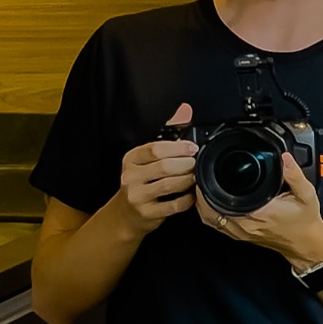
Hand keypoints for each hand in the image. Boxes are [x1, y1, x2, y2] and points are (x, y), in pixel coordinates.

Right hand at [118, 102, 196, 232]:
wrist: (125, 214)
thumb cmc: (140, 181)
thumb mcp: (148, 157)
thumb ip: (168, 133)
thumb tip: (185, 109)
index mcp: (132, 159)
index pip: (155, 149)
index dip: (178, 147)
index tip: (193, 148)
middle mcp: (131, 176)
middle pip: (164, 166)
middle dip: (186, 164)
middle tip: (197, 164)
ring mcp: (137, 196)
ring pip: (169, 185)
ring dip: (188, 180)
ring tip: (196, 177)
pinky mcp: (147, 213)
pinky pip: (173, 205)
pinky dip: (187, 199)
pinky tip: (191, 195)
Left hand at [195, 152, 322, 268]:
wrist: (306, 244)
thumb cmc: (305, 221)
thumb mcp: (306, 194)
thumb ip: (295, 174)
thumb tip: (285, 158)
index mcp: (259, 212)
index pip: (223, 199)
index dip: (210, 184)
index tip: (207, 169)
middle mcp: (245, 224)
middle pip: (208, 209)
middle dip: (202, 189)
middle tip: (202, 172)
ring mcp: (240, 232)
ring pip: (208, 218)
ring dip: (202, 202)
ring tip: (204, 184)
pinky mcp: (239, 235)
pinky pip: (215, 224)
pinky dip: (208, 212)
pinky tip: (210, 201)